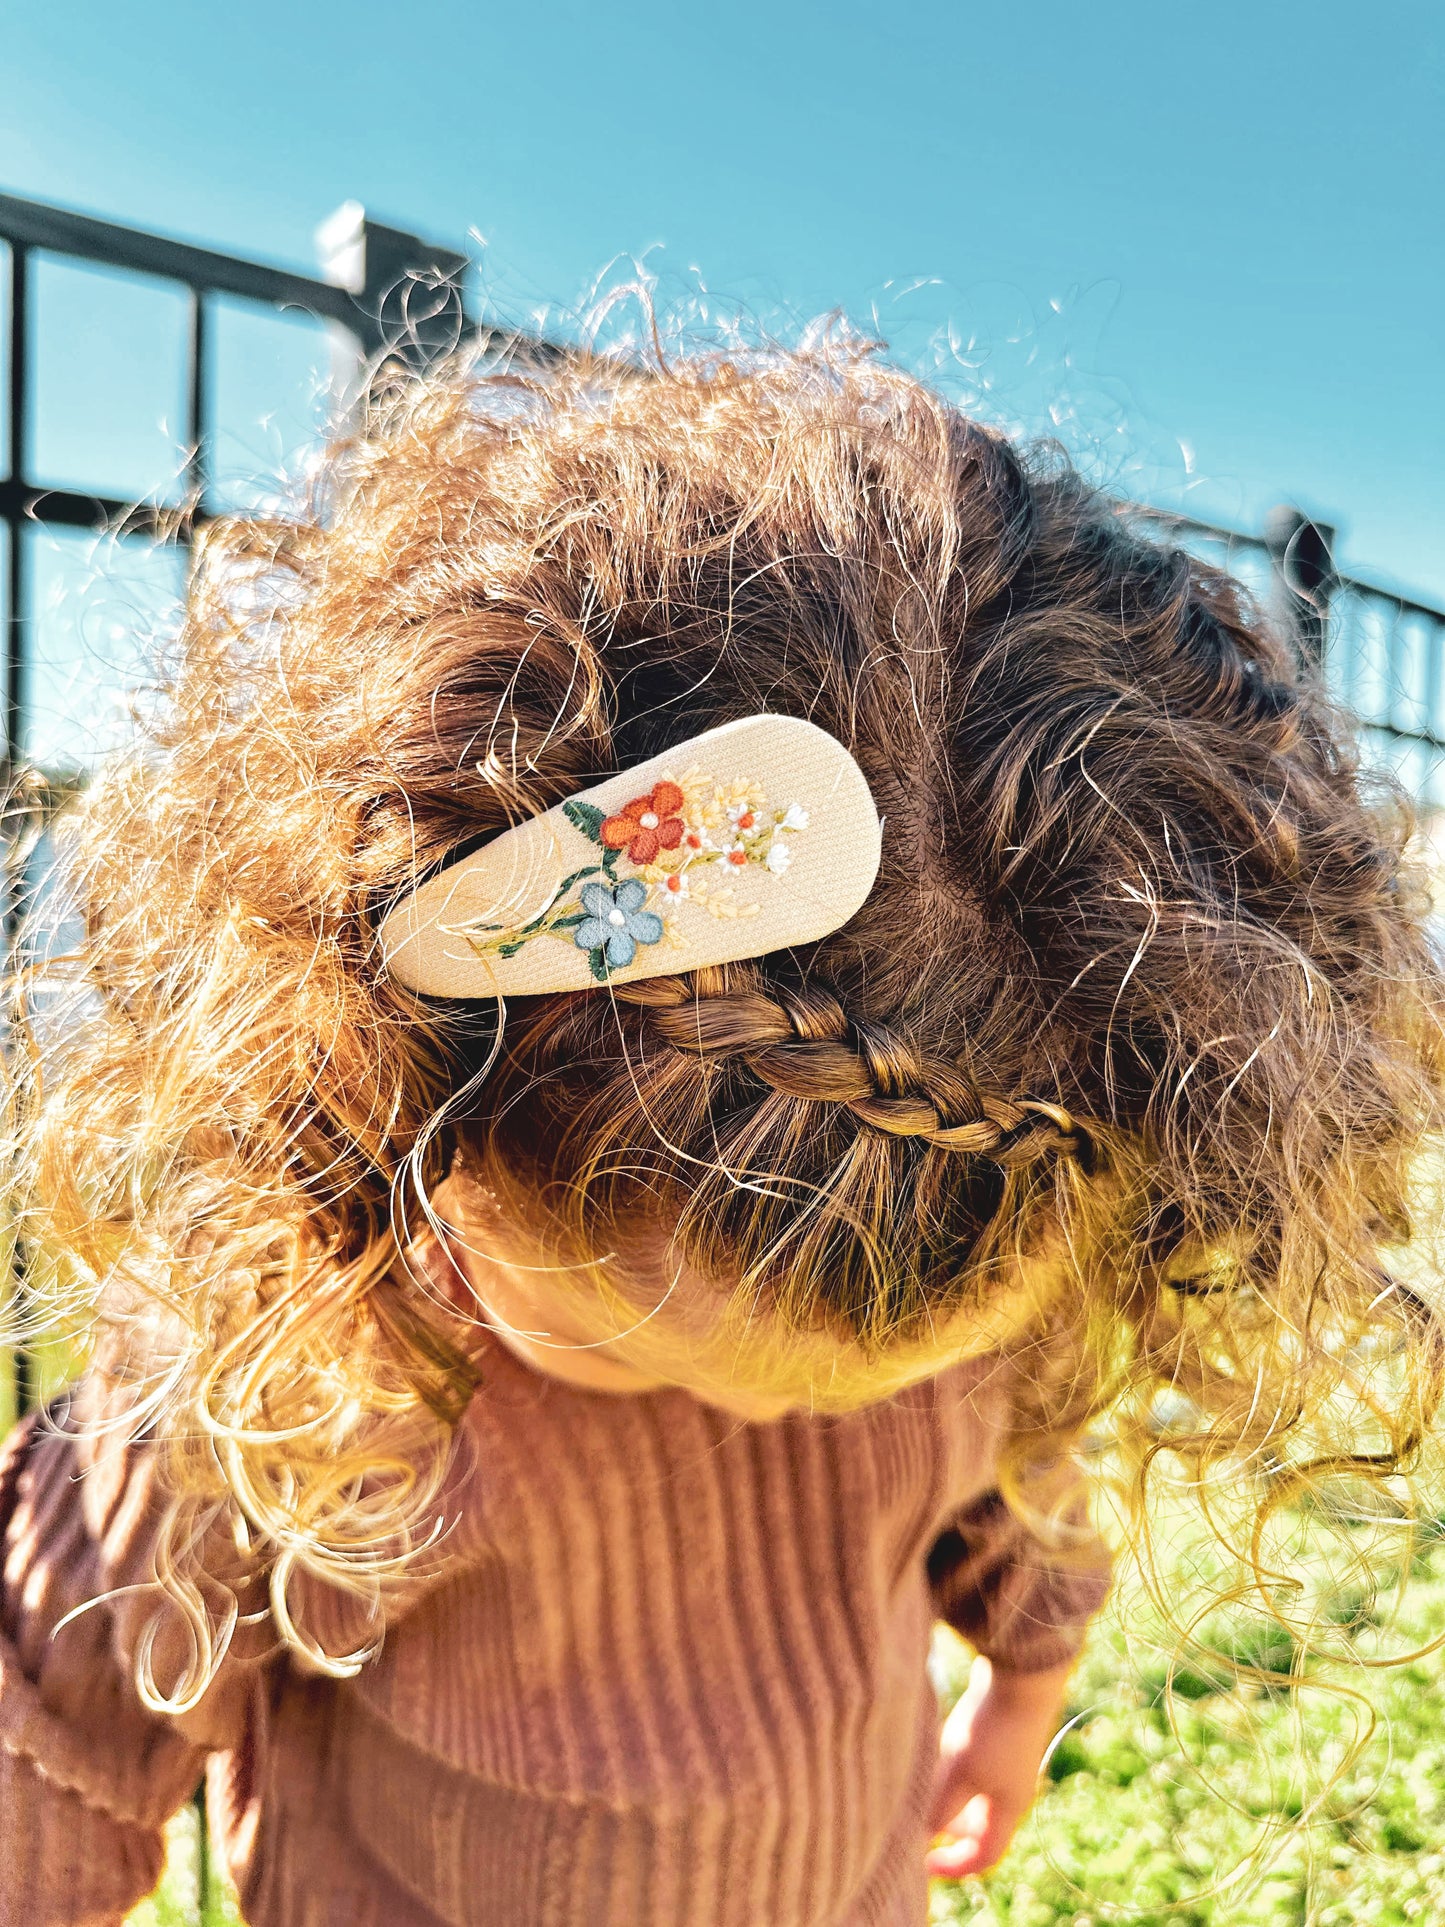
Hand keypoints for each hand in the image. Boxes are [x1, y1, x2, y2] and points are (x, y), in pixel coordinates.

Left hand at [924, 1653, 1073, 1880]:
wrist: (1020, 1675)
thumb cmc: (992, 1729)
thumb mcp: (960, 1774)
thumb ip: (942, 1809)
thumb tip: (923, 1837)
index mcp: (1008, 1809)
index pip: (985, 1855)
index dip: (955, 1866)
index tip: (924, 1863)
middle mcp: (1011, 1790)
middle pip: (978, 1826)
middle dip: (948, 1829)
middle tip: (918, 1817)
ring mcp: (1006, 1762)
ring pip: (972, 1795)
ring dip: (948, 1796)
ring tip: (922, 1783)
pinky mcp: (998, 1736)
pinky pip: (973, 1768)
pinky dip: (953, 1770)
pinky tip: (934, 1751)